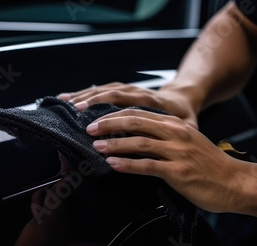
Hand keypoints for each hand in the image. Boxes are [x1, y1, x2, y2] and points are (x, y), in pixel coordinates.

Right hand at [58, 82, 199, 127]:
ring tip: (66, 102)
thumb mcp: (190, 126)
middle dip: (93, 102)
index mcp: (156, 103)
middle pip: (114, 93)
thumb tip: (178, 146)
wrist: (184, 98)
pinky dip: (86, 91)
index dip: (112, 116)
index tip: (95, 126)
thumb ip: (185, 134)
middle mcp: (142, 92)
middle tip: (75, 113)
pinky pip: (104, 88)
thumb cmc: (185, 116)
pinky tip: (70, 97)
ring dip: (86, 94)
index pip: (132, 106)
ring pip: (106, 88)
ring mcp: (132, 89)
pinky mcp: (125, 90)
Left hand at [86, 109, 247, 212]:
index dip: (116, 115)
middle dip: (109, 124)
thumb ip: (166, 137)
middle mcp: (176, 134)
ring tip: (96, 146)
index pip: (140, 114)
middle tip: (89, 129)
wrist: (235, 183)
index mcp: (176, 125)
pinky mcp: (178, 172)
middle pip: (136, 123)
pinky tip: (113, 164)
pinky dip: (127, 164)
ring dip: (114, 144)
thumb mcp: (189, 142)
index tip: (97, 119)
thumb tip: (137, 139)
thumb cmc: (209, 165)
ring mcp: (177, 153)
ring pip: (139, 143)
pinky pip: (147, 166)